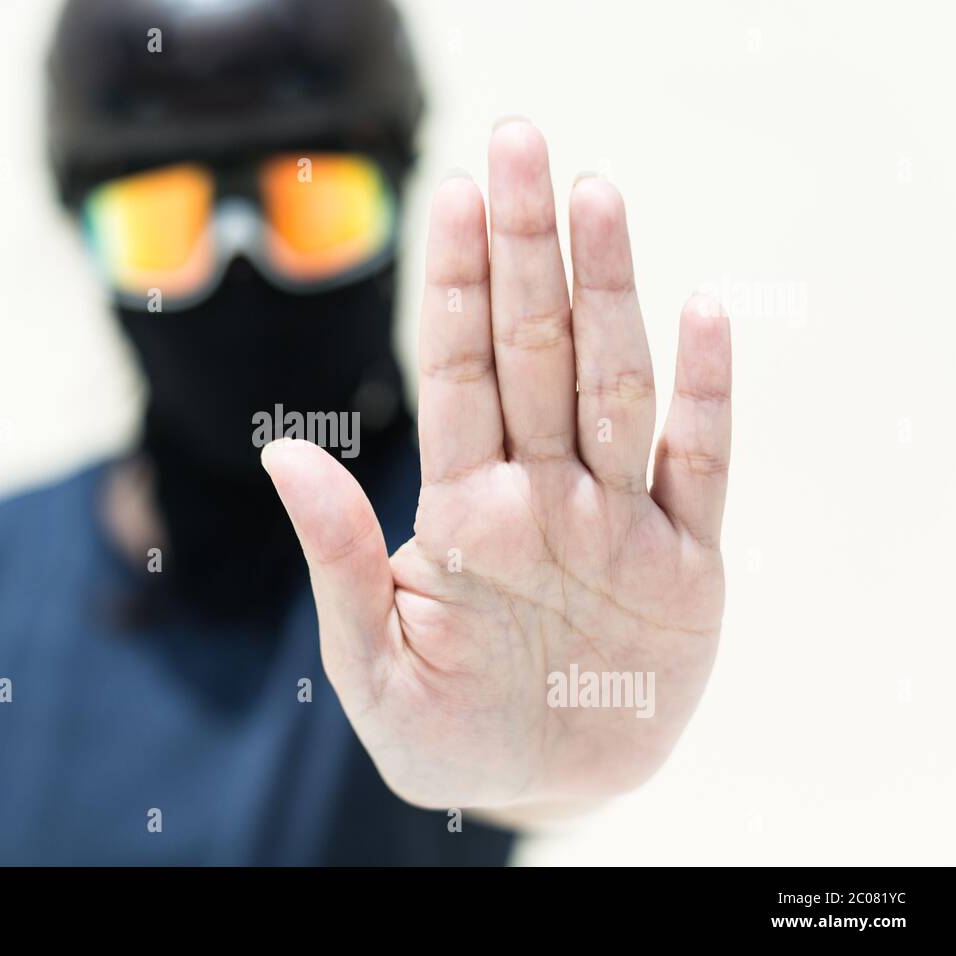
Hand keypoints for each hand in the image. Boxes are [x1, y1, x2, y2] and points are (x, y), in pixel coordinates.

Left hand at [262, 119, 731, 811]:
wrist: (541, 791)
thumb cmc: (443, 731)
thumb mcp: (371, 661)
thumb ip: (339, 558)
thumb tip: (282, 454)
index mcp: (466, 508)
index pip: (458, 373)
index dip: (456, 285)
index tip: (454, 195)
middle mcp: (543, 493)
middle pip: (536, 352)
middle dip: (527, 251)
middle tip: (522, 145)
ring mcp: (617, 521)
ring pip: (615, 385)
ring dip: (610, 294)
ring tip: (598, 198)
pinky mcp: (687, 565)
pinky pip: (701, 466)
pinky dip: (707, 395)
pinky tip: (702, 314)